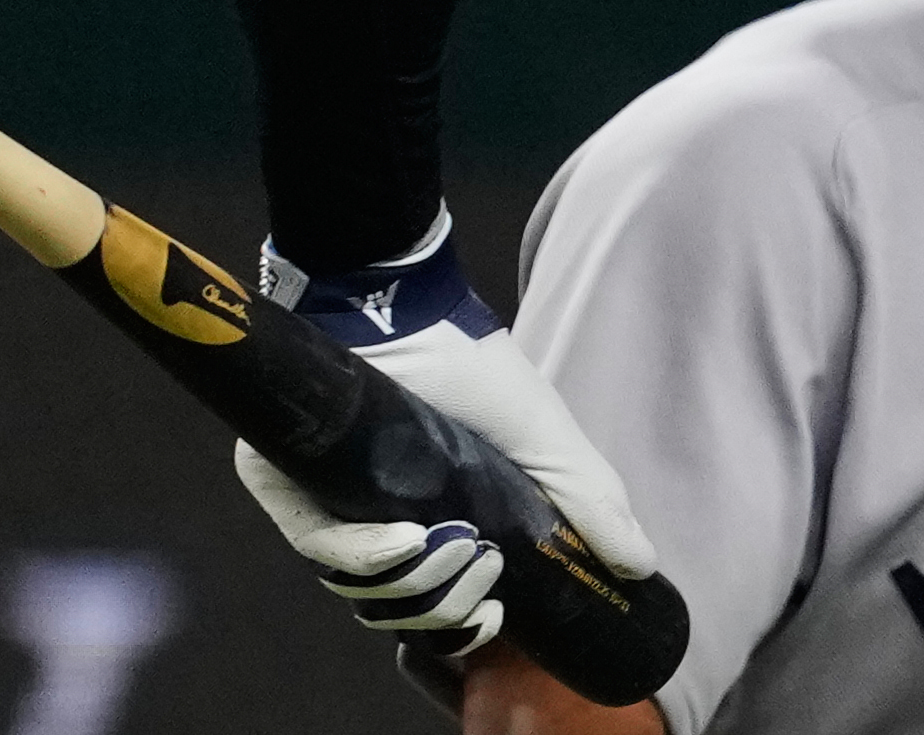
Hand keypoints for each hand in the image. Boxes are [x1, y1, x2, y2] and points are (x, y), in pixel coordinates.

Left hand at [234, 227, 656, 665]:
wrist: (403, 304)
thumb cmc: (472, 366)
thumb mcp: (546, 437)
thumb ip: (590, 500)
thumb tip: (642, 567)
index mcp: (430, 514)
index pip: (434, 594)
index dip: (465, 619)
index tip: (498, 616)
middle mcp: (371, 516)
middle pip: (396, 603)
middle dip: (446, 604)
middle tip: (484, 571)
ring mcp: (325, 500)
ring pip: (355, 585)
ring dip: (414, 581)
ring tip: (457, 545)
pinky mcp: (281, 482)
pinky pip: (316, 543)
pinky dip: (365, 554)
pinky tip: (409, 538)